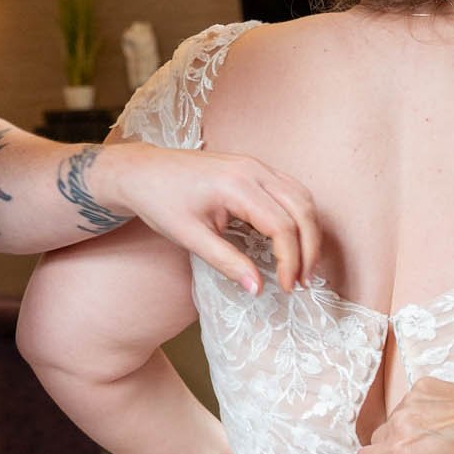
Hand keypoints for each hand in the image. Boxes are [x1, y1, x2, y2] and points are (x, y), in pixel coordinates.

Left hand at [93, 141, 319, 295]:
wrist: (143, 171)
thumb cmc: (161, 202)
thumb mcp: (190, 238)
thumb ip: (227, 262)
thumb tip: (258, 289)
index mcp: (236, 186)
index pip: (282, 226)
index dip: (290, 261)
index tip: (286, 288)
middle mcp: (253, 170)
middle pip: (302, 210)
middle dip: (310, 249)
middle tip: (304, 282)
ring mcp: (257, 165)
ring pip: (303, 197)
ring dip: (310, 232)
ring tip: (305, 265)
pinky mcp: (255, 167)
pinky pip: (292, 189)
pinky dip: (301, 216)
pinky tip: (296, 240)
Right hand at [356, 377, 453, 453]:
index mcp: (401, 451)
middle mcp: (399, 423)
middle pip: (378, 439)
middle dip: (393, 447)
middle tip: (421, 452)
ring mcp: (409, 401)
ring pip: (393, 420)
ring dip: (407, 428)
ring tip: (436, 433)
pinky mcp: (420, 386)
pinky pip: (408, 403)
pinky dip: (419, 411)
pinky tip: (441, 417)